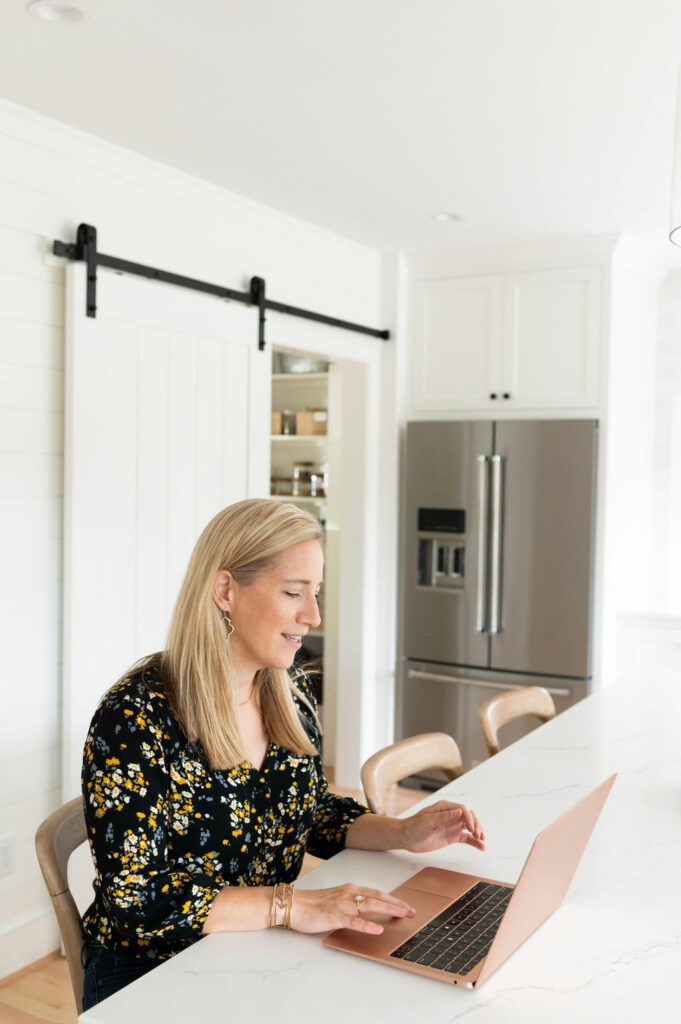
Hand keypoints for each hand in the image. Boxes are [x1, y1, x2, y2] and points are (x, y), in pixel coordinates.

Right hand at [290, 883, 414, 935]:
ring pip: (370, 906)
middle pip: (378, 897)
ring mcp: (342, 904)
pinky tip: (377, 929)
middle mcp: (349, 893)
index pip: (377, 893)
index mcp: (350, 889)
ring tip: (402, 915)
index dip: (393, 899)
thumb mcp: (336, 899)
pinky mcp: (334, 916)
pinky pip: (354, 921)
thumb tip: (368, 909)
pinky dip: (367, 925)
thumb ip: (351, 902)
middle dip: (397, 904)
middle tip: (412, 911)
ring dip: (388, 909)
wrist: (293, 904)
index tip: (406, 906)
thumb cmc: (313, 904)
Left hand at [399, 800, 485, 853]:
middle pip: (469, 817)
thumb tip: (459, 811)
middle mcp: (450, 815)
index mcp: (444, 807)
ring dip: (478, 832)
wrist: (406, 838)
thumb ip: (443, 817)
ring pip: (470, 827)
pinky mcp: (452, 836)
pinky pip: (466, 838)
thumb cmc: (413, 826)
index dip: (469, 818)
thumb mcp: (427, 821)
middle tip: (479, 835)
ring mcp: (452, 826)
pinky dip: (474, 842)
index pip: (462, 809)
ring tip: (483, 840)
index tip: (472, 829)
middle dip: (476, 824)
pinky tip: (481, 846)